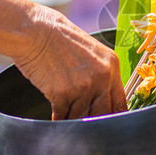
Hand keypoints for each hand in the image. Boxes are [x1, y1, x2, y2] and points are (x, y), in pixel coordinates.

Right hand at [13, 5, 127, 119]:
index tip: (107, 123)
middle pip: (102, 114)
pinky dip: (58, 116)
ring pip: (81, 116)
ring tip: (65, 106)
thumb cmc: (60, 40)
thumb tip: (101, 104)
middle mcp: (102, 77)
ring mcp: (83, 87)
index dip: (112, 116)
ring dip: (71, 116)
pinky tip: (55, 110)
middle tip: (83, 121)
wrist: (36, 31)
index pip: (119, 102)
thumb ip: (101, 76)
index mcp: (112, 66)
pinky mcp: (63, 94)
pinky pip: (62, 115)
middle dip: (91, 119)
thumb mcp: (91, 54)